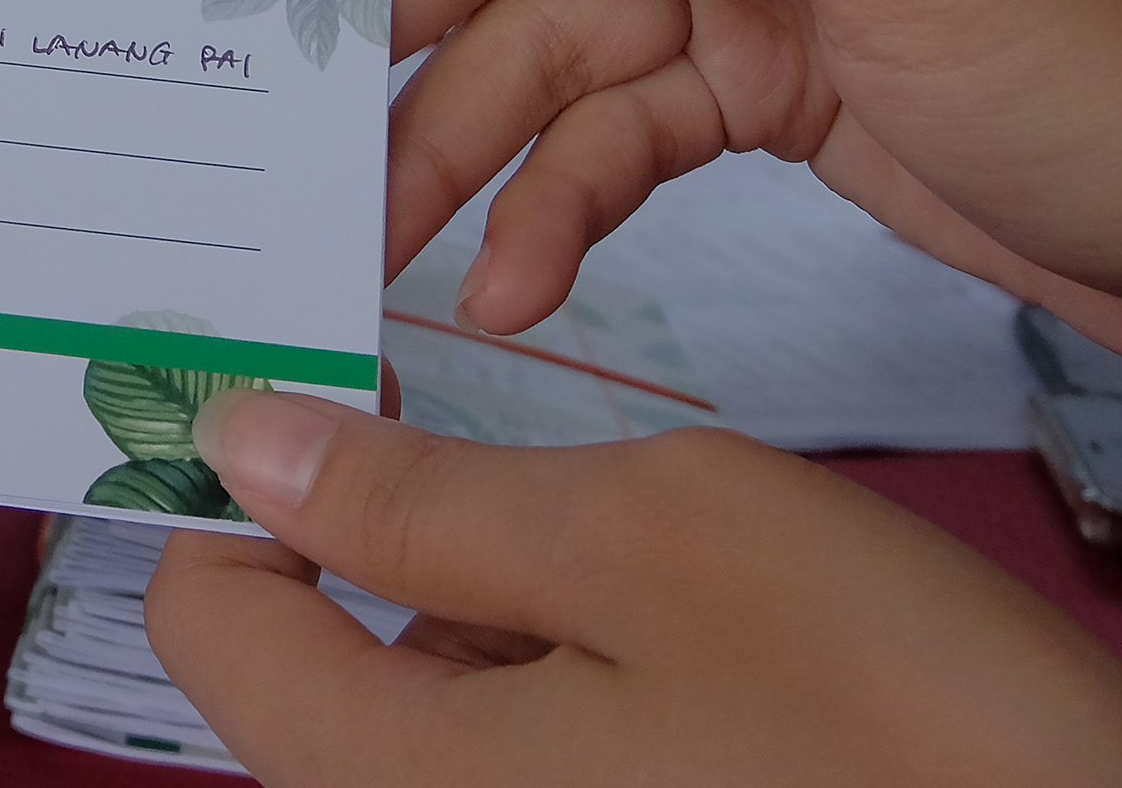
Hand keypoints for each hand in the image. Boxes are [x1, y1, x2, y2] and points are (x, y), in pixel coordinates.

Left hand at [147, 394, 1121, 786]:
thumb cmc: (913, 728)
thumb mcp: (656, 536)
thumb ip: (426, 501)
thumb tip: (249, 444)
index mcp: (401, 777)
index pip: (208, 614)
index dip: (248, 475)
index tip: (324, 374)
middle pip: (310, 663)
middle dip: (379, 519)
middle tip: (476, 398)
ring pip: (432, 697)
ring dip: (489, 585)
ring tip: (625, 505)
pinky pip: (536, 745)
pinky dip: (570, 652)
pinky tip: (688, 601)